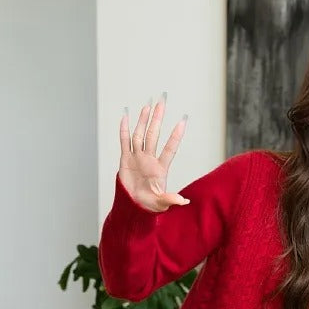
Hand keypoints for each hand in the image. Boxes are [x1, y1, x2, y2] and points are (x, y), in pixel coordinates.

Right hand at [119, 96, 188, 211]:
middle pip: (154, 134)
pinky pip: (124, 142)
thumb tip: (184, 201)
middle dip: (158, 118)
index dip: (176, 136)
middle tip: (162, 101)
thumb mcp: (161, 203)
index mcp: (160, 168)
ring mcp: (137, 158)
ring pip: (140, 135)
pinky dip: (124, 129)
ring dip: (143, 120)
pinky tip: (126, 117)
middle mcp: (149, 159)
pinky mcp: (125, 159)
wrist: (133, 207)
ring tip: (148, 106)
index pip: (170, 148)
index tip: (183, 121)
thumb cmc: (149, 205)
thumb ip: (170, 199)